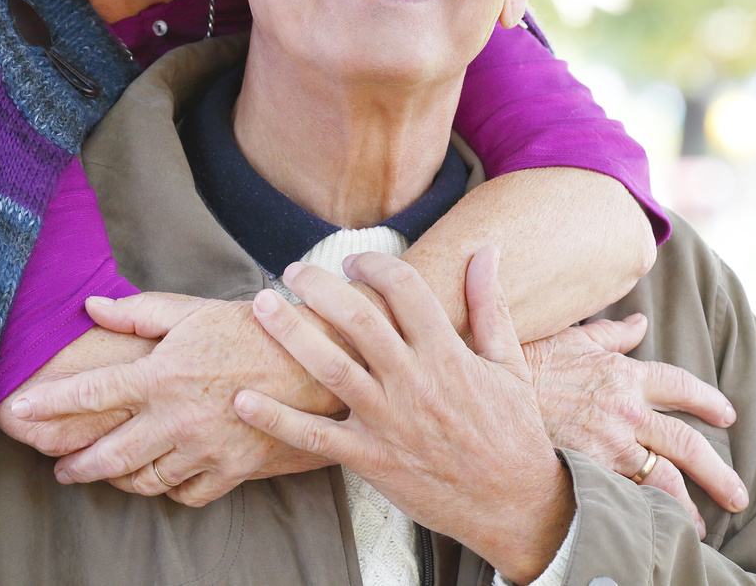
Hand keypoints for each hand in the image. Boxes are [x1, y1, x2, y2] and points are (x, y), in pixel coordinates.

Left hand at [8, 292, 331, 506]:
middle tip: (61, 468)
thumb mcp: (192, 311)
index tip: (19, 412)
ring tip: (105, 474)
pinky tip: (159, 478)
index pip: (91, 394)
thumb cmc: (251, 329)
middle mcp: (175, 417)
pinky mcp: (229, 470)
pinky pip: (185, 492)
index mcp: (161, 374)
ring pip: (144, 480)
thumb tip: (92, 306)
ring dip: (118, 480)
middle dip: (76, 464)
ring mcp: (202, 448)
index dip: (50, 405)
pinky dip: (167, 489)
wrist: (313, 361)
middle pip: (108, 454)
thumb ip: (138, 314)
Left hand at [234, 248, 573, 585]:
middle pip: (359, 319)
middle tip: (292, 271)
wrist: (512, 503)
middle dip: (321, 287)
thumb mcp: (509, 363)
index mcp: (448, 354)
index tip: (353, 260)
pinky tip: (243, 399)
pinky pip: (315, 437)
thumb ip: (490, 305)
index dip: (375, 264)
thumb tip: (485, 251)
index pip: (405, 289)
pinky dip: (276, 419)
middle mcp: (414, 382)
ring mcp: (389, 422)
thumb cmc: (512, 430)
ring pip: (330, 368)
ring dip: (290, 334)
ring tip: (261, 307)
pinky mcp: (371, 459)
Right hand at [523, 315, 747, 537]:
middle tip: (737, 493)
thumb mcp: (571, 337)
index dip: (708, 401)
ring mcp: (609, 445)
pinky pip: (627, 496)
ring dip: (686, 505)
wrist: (490, 393)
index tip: (726, 416)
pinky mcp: (590, 470)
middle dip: (717, 471)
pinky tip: (654, 527)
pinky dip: (645, 513)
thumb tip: (639, 322)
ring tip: (700, 526)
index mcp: (625, 375)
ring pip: (663, 479)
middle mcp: (626, 411)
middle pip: (686, 444)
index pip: (681, 387)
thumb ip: (610, 333)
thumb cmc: (528, 362)